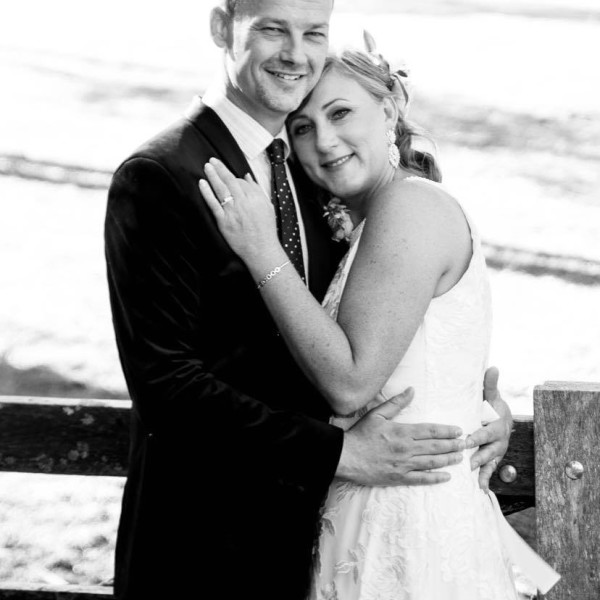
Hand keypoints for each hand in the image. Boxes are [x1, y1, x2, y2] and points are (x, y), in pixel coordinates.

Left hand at [199, 158, 279, 263]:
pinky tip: (202, 183)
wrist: (261, 250)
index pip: (241, 181)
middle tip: (212, 160)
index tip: (228, 176)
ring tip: (207, 166)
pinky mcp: (224, 221)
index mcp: (255, 198)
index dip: (234, 177)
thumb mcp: (267, 207)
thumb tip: (247, 176)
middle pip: (230, 181)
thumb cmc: (266, 230)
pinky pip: (213, 204)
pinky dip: (207, 192)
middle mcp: (244, 203)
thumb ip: (257, 190)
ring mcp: (233, 212)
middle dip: (220, 168)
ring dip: (213, 176)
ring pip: (220, 189)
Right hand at [336, 388, 465, 485]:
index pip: (431, 430)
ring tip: (460, 458)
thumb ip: (396, 403)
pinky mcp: (399, 478)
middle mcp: (407, 448)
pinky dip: (435, 478)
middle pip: (435, 446)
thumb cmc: (360, 434)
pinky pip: (421, 479)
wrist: (346, 456)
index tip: (458, 430)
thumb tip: (412, 390)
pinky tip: (446, 477)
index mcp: (402, 431)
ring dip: (448, 459)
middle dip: (452, 445)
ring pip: (432, 462)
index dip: (447, 430)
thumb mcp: (377, 414)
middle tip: (465, 444)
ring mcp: (404, 464)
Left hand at [465, 366, 512, 492]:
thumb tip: (492, 367)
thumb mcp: (492, 395)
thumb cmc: (493, 406)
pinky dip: (485, 481)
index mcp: (496, 425)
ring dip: (480, 471)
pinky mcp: (492, 460)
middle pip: (487, 450)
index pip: (486, 432)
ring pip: (488, 463)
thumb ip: (490, 384)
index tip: (466, 440)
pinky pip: (489, 472)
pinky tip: (480, 491)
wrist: (504, 418)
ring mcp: (496, 452)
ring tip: (470, 479)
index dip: (477, 436)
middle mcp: (498, 441)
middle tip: (464, 462)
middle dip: (476, 456)